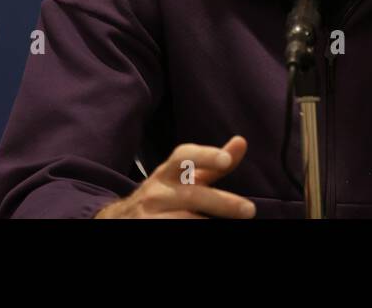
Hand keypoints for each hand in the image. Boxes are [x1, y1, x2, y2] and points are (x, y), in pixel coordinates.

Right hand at [93, 136, 255, 218]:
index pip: (184, 156)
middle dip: (223, 203)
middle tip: (249, 210)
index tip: (226, 160)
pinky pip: (172, 229)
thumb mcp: (185, 177)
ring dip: (207, 222)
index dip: (206, 156)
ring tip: (231, 227)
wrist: (121, 217)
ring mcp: (149, 214)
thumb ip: (213, 164)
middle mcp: (157, 190)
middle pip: (193, 195)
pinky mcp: (146, 229)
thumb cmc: (165, 193)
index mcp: (169, 171)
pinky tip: (209, 229)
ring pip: (183, 219)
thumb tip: (242, 141)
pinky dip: (194, 229)